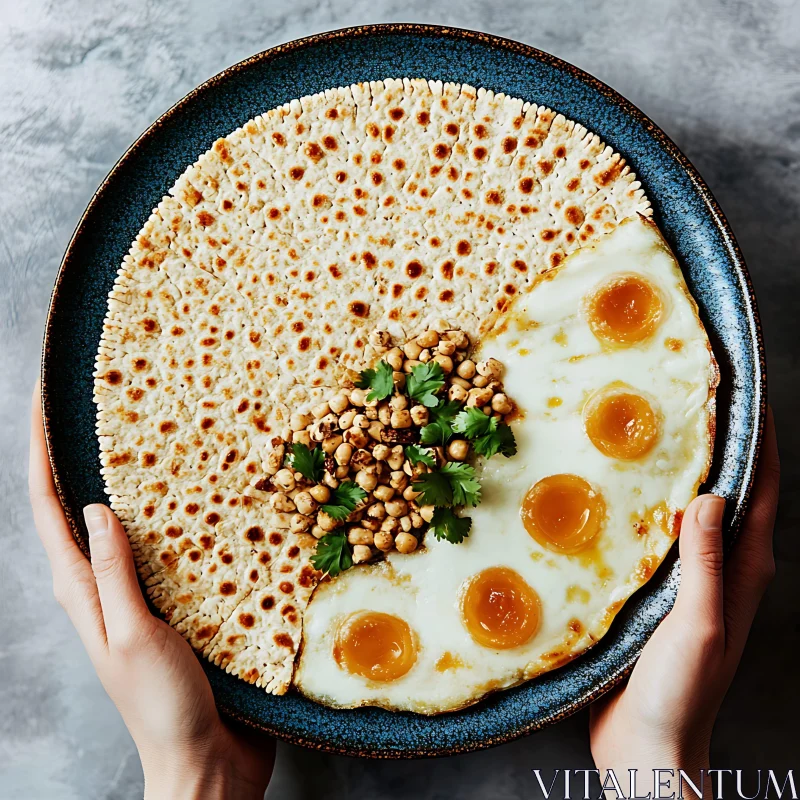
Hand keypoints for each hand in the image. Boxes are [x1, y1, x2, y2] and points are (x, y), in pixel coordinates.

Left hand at [29, 384, 273, 799]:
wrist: (206, 760)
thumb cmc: (163, 707)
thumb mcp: (133, 635)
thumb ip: (114, 573)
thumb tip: (97, 508)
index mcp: (83, 593)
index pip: (49, 510)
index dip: (41, 452)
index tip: (45, 402)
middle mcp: (105, 586)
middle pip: (80, 507)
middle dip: (78, 453)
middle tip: (99, 402)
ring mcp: (143, 594)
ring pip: (129, 522)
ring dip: (130, 479)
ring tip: (152, 435)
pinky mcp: (181, 603)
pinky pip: (171, 548)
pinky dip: (175, 516)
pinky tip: (203, 499)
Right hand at [590, 408, 778, 798]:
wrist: (646, 744)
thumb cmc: (679, 694)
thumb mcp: (698, 626)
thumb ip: (707, 565)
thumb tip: (712, 498)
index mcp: (744, 573)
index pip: (761, 494)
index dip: (761, 443)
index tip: (747, 396)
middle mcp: (725, 571)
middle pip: (734, 494)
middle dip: (724, 446)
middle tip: (695, 401)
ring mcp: (693, 581)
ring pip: (697, 513)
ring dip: (689, 473)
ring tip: (660, 434)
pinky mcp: (661, 592)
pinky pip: (665, 537)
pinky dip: (655, 507)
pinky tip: (627, 495)